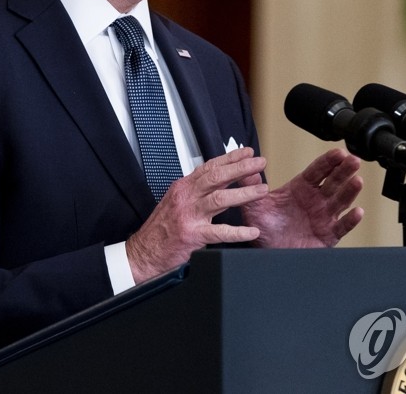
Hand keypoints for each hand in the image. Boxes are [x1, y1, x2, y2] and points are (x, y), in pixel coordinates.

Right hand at [126, 148, 267, 282]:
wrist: (143, 253)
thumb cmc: (161, 230)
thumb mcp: (176, 203)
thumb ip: (195, 193)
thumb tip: (218, 183)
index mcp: (183, 188)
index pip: (209, 167)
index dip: (230, 158)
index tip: (247, 152)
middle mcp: (186, 197)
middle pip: (217, 177)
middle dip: (241, 168)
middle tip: (260, 163)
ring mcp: (189, 215)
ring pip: (220, 198)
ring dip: (244, 193)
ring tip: (262, 190)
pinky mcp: (192, 235)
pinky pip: (219, 232)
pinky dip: (238, 232)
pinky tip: (251, 231)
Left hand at [240, 148, 362, 248]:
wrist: (267, 252)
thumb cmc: (264, 227)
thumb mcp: (254, 205)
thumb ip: (251, 186)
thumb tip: (247, 166)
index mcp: (301, 188)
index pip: (318, 171)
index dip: (328, 161)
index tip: (339, 152)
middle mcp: (316, 200)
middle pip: (333, 182)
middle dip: (344, 170)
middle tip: (354, 160)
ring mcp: (324, 217)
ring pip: (341, 201)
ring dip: (350, 191)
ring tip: (357, 181)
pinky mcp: (328, 235)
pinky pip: (341, 226)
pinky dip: (350, 220)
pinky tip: (357, 212)